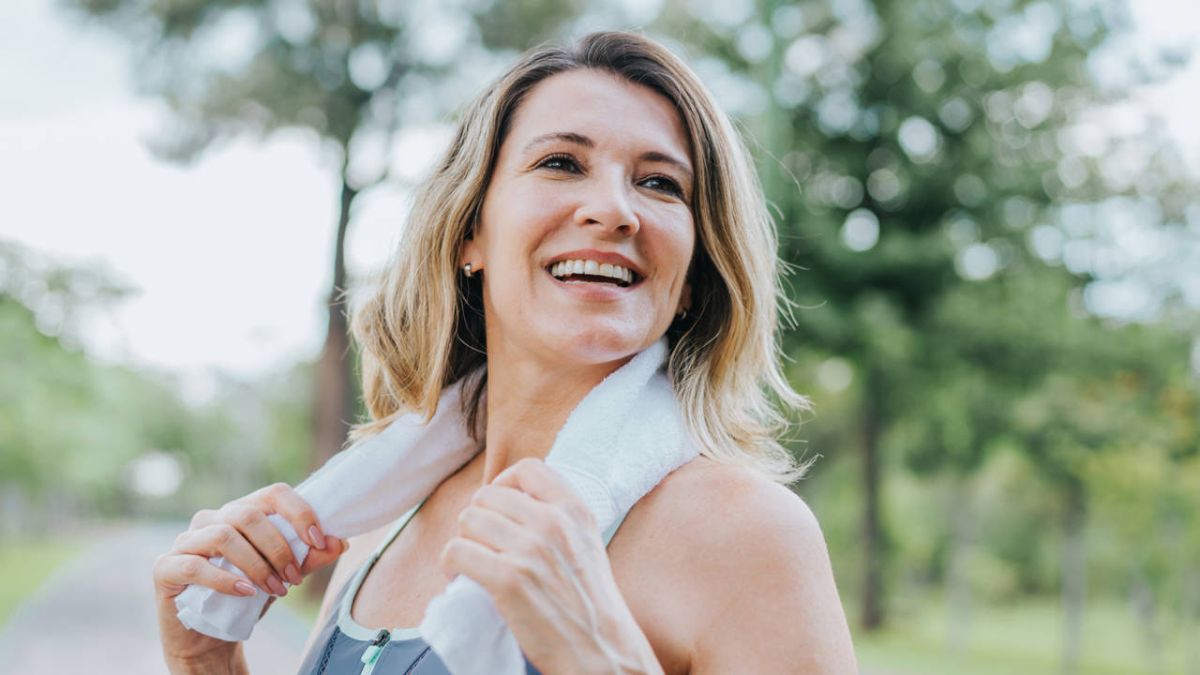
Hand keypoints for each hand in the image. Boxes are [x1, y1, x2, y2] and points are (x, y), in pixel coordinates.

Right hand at [153, 482, 348, 668]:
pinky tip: (247, 593)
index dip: (299, 513)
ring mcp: (185, 540)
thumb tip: (341, 541)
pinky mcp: (166, 567)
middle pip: (249, 514)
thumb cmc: (247, 597)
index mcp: (241, 512)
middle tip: (294, 579)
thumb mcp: (283, 575)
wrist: (209, 635)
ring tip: (276, 590)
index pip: (273, 493)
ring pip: (224, 536)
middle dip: (279, 547)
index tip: (319, 540)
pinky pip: (196, 565)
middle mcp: (211, 519)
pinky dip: (226, 579)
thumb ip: (309, 557)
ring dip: (257, 565)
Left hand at [440, 458, 661, 674]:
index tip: (499, 506)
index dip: (504, 483)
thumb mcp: (587, 543)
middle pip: (487, 496)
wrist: (600, 649)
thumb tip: (510, 501)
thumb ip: (557, 517)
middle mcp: (553, 523)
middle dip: (478, 519)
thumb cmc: (589, 602)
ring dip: (463, 541)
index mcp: (575, 510)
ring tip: (472, 562)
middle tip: (483, 544)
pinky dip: (450, 564)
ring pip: (468, 521)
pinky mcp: (508, 579)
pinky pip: (456, 551)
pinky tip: (461, 577)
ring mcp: (530, 550)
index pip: (528, 469)